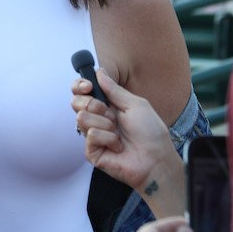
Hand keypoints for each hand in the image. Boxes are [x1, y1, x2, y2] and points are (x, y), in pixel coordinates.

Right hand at [72, 68, 184, 217]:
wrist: (156, 159)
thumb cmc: (150, 133)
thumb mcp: (135, 104)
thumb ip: (114, 89)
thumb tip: (99, 72)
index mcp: (106, 106)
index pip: (81, 92)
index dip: (79, 86)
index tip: (88, 86)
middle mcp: (97, 119)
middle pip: (76, 102)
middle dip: (94, 104)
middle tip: (111, 115)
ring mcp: (93, 136)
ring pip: (82, 118)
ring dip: (105, 123)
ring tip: (118, 133)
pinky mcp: (92, 151)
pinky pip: (91, 135)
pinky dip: (108, 138)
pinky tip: (118, 146)